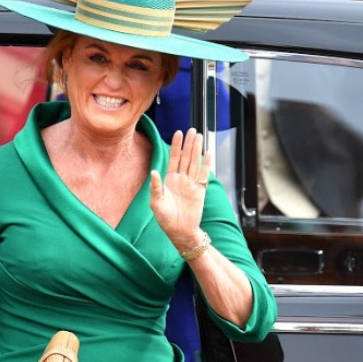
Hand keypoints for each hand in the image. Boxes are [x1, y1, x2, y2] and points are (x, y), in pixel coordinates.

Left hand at [150, 128, 211, 252]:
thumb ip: (156, 187)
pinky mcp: (200, 191)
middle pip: (186, 158)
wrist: (180, 232)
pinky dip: (207, 164)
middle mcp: (181, 180)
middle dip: (188, 144)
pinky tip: (208, 153)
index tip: (178, 133)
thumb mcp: (156, 203)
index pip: (174, 159)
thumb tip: (154, 172)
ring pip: (195, 163)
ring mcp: (191, 185)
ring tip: (200, 137)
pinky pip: (204, 175)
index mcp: (169, 180)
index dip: (176, 146)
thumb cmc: (165, 219)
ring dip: (197, 150)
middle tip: (192, 130)